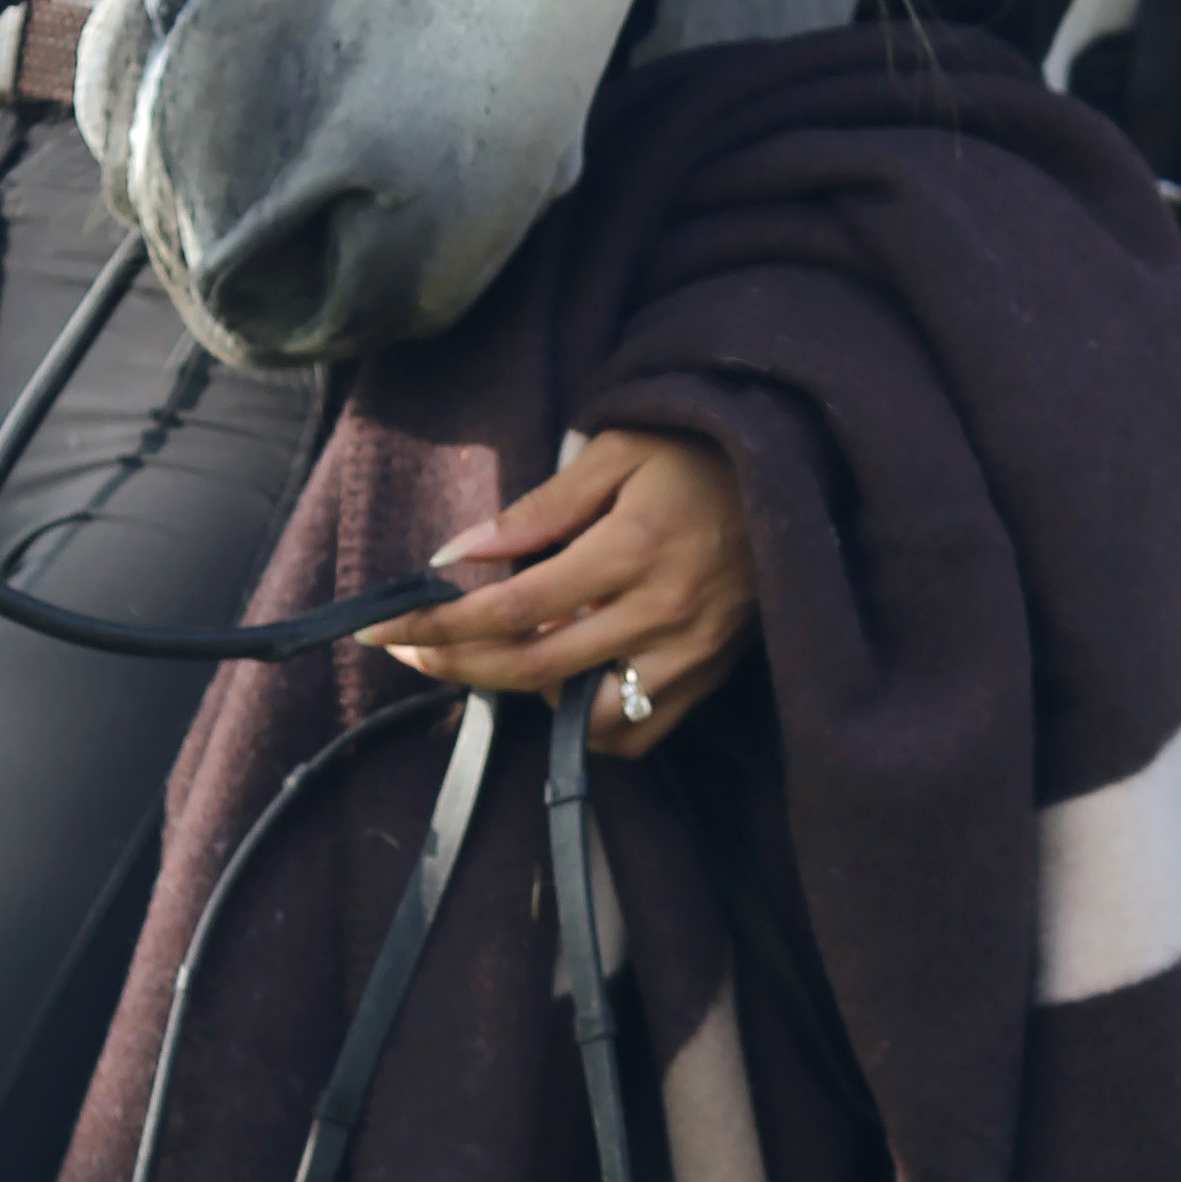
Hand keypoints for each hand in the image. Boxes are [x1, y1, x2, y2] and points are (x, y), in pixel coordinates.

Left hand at [378, 431, 756, 755]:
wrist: (796, 468)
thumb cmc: (698, 448)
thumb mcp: (616, 451)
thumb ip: (539, 508)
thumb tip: (459, 554)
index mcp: (633, 549)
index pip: (514, 608)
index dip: (441, 623)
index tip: (385, 628)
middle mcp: (662, 612)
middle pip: (536, 669)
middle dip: (458, 667)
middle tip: (410, 653)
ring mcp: (691, 653)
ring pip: (589, 719)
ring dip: (531, 700)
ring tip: (498, 659)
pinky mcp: (711, 675)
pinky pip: (640, 733)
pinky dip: (592, 725)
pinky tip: (567, 684)